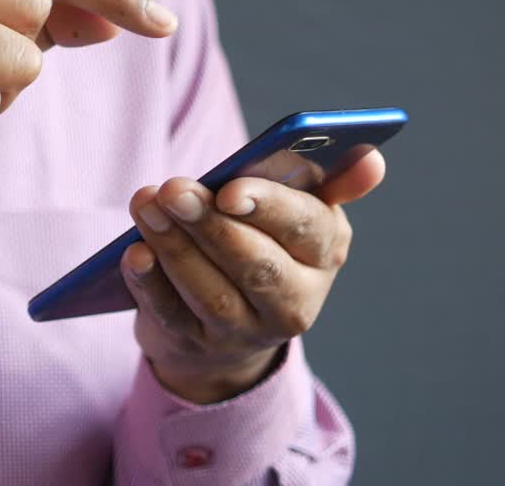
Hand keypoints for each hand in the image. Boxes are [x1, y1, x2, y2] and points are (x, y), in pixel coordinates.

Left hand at [119, 150, 386, 402]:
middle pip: (256, 265)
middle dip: (211, 225)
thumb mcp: (297, 211)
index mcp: (325, 252)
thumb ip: (330, 180)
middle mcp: (295, 300)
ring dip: (175, 246)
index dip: (269, 208)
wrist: (229, 319)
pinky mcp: (199, 346)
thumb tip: (371, 159)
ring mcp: (245, 331)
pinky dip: (150, 283)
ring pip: (212, 292)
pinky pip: (172, 315)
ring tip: (146, 206)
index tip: (231, 189)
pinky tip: (134, 253)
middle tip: (173, 189)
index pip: (306, 228)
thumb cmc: (264, 240)